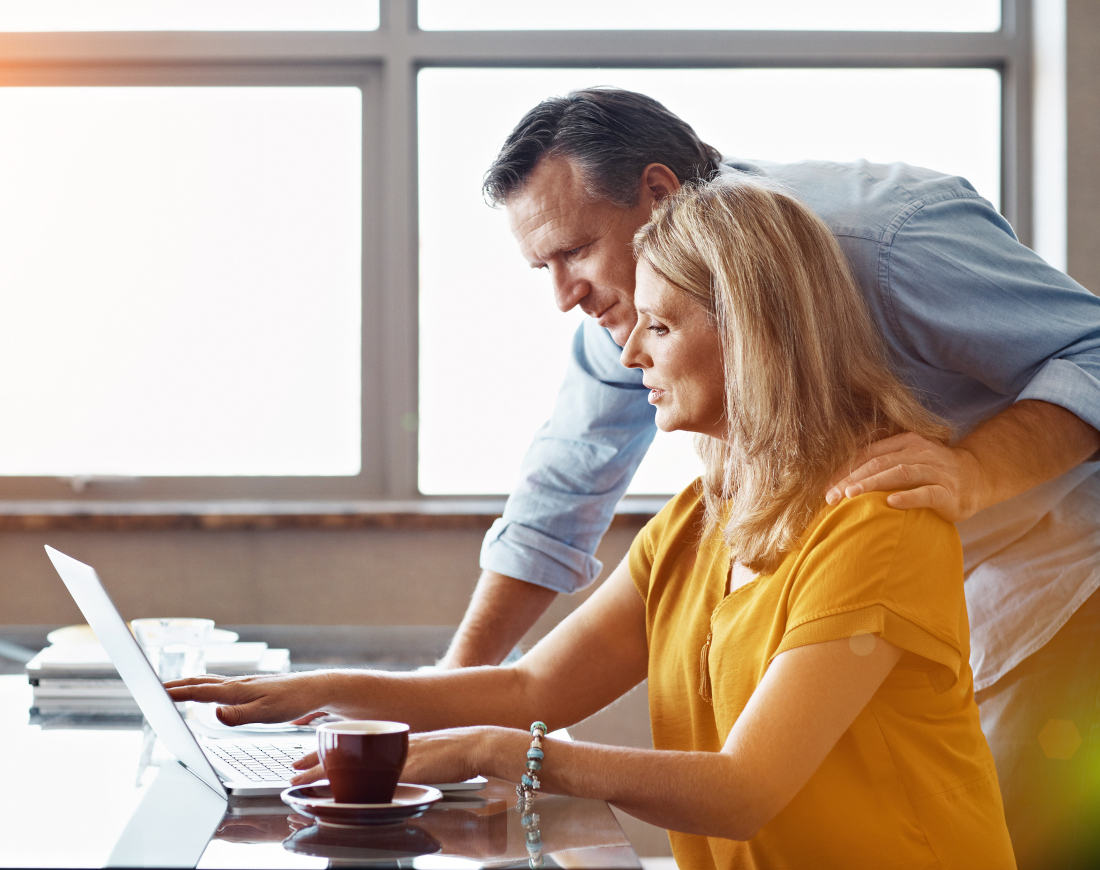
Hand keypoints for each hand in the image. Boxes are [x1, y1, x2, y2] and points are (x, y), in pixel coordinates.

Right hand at [164, 671, 340, 725]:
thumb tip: (213, 714)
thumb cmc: (292, 701)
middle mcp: (236, 685)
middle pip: (200, 682)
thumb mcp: (266, 714)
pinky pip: (220, 686)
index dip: (176, 692)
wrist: (314, 689)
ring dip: (189, 685)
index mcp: (236, 690)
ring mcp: (243, 685)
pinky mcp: (250, 689)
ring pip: (209, 682)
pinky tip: (207, 694)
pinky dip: (204, 688)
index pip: (199, 690)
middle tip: (155, 688)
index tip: (154, 692)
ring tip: (173, 689)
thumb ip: (239, 716)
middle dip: (177, 685)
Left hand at [290, 726, 497, 787]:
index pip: (352, 744)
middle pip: (346, 753)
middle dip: (317, 763)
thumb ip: (407, 757)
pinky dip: (352, 785)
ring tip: (300, 779)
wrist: (478, 744)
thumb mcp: (425, 750)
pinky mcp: (405, 768)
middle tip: (293, 771)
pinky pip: (371, 779)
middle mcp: (389, 746)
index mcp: (392, 741)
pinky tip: (337, 792)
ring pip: (351, 764)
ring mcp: (395, 756)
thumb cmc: (457, 752)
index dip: (328, 752)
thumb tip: (394, 770)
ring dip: (324, 774)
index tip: (306, 758)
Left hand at [824, 432, 983, 521]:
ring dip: (872, 484)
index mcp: (905, 442)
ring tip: (851, 495)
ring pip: (899, 474)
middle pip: (879, 463)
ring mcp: (935, 471)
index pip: (868, 454)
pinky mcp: (949, 491)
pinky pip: (926, 492)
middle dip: (851, 479)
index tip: (825, 486)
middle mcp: (919, 452)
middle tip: (831, 496)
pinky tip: (890, 503)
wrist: (978, 477)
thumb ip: (882, 465)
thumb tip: (842, 482)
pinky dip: (907, 497)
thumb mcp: (908, 461)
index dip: (845, 470)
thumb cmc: (932, 473)